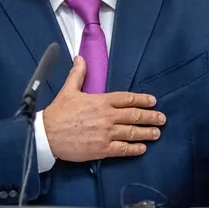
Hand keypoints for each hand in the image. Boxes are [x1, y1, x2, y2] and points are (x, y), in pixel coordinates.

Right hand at [43, 56, 165, 161]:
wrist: (47, 135)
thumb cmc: (58, 113)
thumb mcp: (68, 90)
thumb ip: (78, 74)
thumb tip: (80, 58)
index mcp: (101, 101)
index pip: (127, 99)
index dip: (143, 100)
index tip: (153, 101)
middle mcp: (107, 117)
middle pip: (134, 115)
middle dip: (151, 117)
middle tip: (162, 119)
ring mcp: (106, 134)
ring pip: (132, 132)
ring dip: (146, 133)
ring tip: (156, 133)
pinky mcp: (102, 149)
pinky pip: (123, 149)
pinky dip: (134, 149)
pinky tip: (142, 148)